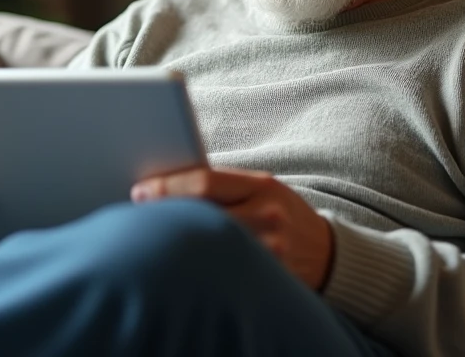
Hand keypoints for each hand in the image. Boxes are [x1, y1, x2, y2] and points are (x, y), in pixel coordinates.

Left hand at [131, 167, 332, 289]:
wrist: (326, 252)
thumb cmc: (281, 212)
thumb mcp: (261, 188)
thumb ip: (223, 185)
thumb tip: (166, 183)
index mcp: (262, 186)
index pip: (204, 183)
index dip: (167, 187)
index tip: (140, 191)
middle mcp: (268, 217)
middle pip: (203, 217)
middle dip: (167, 216)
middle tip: (138, 217)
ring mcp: (271, 252)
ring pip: (210, 249)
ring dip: (179, 244)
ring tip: (154, 241)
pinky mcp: (269, 281)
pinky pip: (226, 275)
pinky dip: (200, 270)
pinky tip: (181, 268)